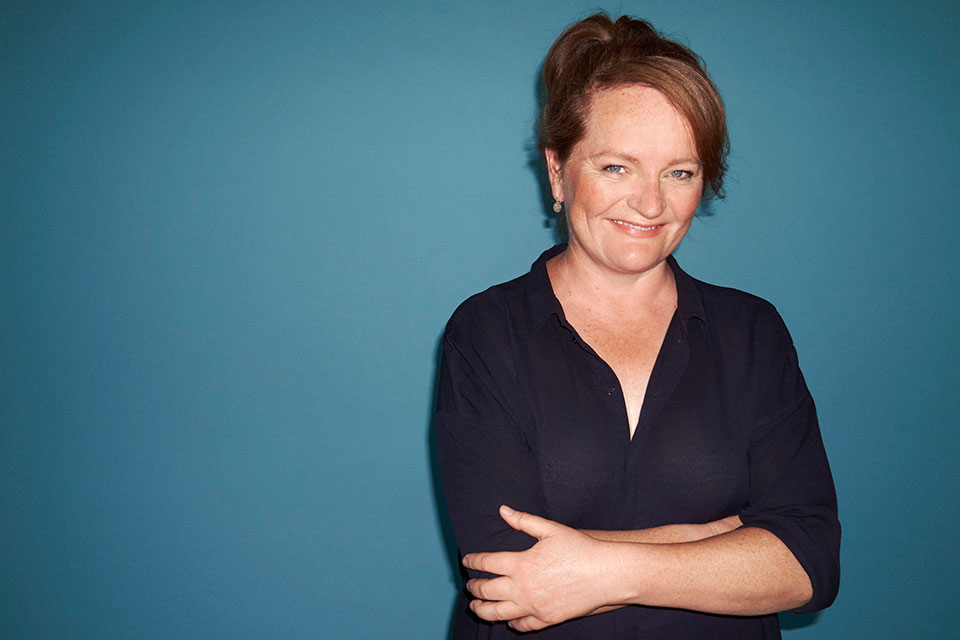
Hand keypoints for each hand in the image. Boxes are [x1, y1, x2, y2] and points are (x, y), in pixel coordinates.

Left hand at [461, 505, 617, 631]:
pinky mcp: (547, 619)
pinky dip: (511, 624)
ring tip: (476, 606)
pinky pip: (522, 625)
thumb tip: (503, 510)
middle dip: (474, 587)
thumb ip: (524, 521)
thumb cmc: (580, 549)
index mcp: (522, 564)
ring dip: (483, 610)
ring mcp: (534, 606)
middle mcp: (523, 588)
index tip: (467, 561)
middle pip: (487, 590)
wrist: (607, 574)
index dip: (474, 561)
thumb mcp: (551, 529)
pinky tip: (507, 620)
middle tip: (469, 584)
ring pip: (498, 613)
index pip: (488, 563)